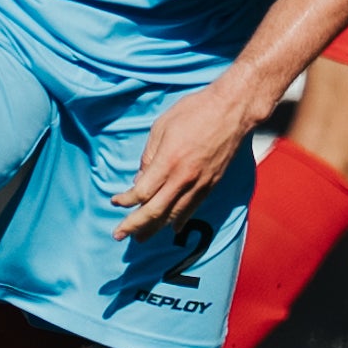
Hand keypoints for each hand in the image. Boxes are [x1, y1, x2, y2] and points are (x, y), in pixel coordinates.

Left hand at [114, 76, 258, 242]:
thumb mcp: (161, 126)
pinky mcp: (211, 184)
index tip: (115, 201)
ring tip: (141, 237)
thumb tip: (140, 180)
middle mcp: (183, 178)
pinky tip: (172, 227)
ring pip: (174, 215)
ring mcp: (199, 184)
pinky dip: (179, 220)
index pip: (142, 192)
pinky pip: (192, 209)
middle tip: (119, 235)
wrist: (231, 110)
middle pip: (154, 211)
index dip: (125, 200)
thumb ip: (149, 155)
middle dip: (134, 225)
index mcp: (168, 161)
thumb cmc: (194, 111)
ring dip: (155, 229)